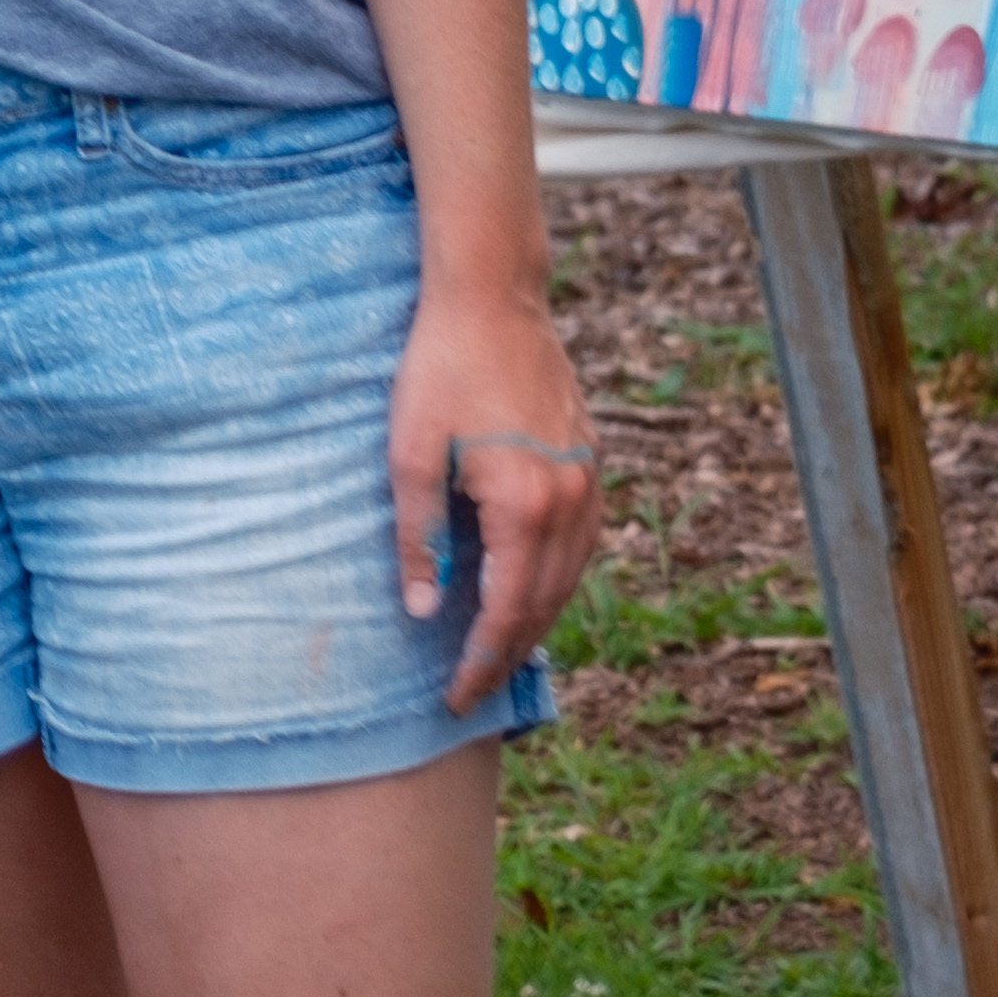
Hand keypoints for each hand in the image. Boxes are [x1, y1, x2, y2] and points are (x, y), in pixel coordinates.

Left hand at [386, 274, 599, 710]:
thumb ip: (419, 538)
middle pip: (545, 603)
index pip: (506, 610)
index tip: (457, 698)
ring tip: (499, 653)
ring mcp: (588, 479)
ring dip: (536, 620)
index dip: (482, 660)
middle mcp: (570, 501)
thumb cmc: (439, 369)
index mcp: (526, 505)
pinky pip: (580, 542)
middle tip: (475, 691)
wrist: (492, 298)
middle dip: (509, 653)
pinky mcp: (588, 459)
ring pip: (569, 576)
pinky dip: (555, 577)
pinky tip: (529, 588)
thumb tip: (423, 611)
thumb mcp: (409, 454)